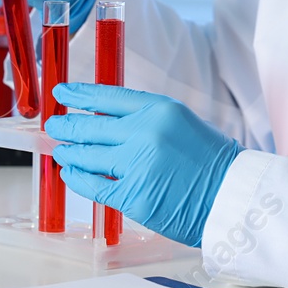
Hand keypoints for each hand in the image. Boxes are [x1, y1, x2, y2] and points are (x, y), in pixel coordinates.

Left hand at [47, 84, 241, 247]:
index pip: (107, 97)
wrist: (233, 196)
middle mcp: (144, 133)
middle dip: (66, 125)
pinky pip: (93, 185)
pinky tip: (70, 174)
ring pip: (86, 156)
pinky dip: (77, 179)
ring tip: (60, 150)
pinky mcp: (133, 196)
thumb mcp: (181, 123)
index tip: (62, 91)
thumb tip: (104, 120)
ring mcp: (136, 165)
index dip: (79, 94)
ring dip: (68, 152)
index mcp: (159, 109)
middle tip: (54, 124)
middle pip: (90, 127)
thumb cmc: (211, 161)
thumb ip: (145, 119)